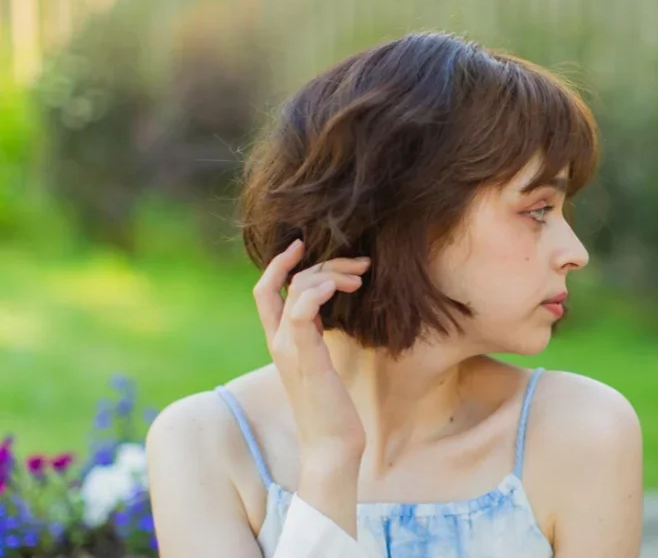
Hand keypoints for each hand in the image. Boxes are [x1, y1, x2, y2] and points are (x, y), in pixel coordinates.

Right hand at [253, 239, 369, 463]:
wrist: (331, 445)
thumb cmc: (332, 406)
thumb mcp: (322, 361)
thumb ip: (316, 335)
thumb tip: (329, 308)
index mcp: (281, 340)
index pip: (265, 290)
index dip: (278, 263)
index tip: (300, 244)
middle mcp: (279, 341)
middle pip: (287, 282)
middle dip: (324, 263)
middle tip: (359, 265)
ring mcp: (290, 349)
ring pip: (298, 289)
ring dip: (331, 274)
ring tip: (360, 279)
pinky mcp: (307, 358)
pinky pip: (301, 311)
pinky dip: (319, 291)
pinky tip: (340, 288)